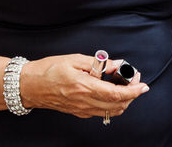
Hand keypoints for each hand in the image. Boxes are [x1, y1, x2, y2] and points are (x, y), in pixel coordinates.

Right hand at [20, 54, 147, 119]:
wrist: (29, 86)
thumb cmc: (48, 70)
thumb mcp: (74, 59)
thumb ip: (98, 63)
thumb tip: (116, 65)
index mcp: (84, 87)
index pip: (116, 94)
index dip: (133, 91)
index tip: (142, 85)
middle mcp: (84, 102)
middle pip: (118, 105)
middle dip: (131, 93)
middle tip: (133, 78)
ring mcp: (82, 109)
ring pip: (111, 111)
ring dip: (123, 99)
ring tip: (122, 83)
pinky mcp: (78, 112)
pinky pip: (101, 112)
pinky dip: (112, 103)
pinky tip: (109, 90)